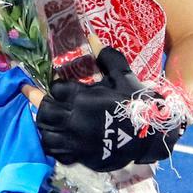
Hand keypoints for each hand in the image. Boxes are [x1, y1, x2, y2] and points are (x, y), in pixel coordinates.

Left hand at [36, 47, 185, 171]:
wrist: (151, 136)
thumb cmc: (136, 104)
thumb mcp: (124, 77)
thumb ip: (106, 57)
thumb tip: (92, 36)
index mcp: (82, 98)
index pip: (55, 89)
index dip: (54, 85)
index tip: (57, 83)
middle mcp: (74, 119)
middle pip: (44, 110)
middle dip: (41, 103)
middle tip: (43, 99)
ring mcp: (75, 140)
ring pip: (45, 132)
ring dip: (44, 123)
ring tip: (48, 117)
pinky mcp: (80, 155)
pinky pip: (55, 152)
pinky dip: (52, 144)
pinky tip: (55, 136)